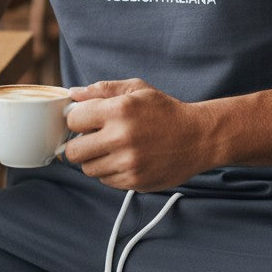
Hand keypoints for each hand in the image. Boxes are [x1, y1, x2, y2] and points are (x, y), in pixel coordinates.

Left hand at [63, 78, 208, 191]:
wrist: (199, 137)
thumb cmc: (165, 111)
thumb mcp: (137, 90)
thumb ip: (102, 90)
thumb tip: (73, 93)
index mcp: (119, 110)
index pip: (73, 120)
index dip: (77, 120)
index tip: (85, 121)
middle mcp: (121, 138)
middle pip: (73, 152)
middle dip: (79, 144)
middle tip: (93, 139)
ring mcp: (128, 163)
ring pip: (88, 169)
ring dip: (95, 160)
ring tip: (113, 149)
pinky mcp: (135, 181)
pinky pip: (106, 181)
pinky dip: (111, 171)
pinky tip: (126, 159)